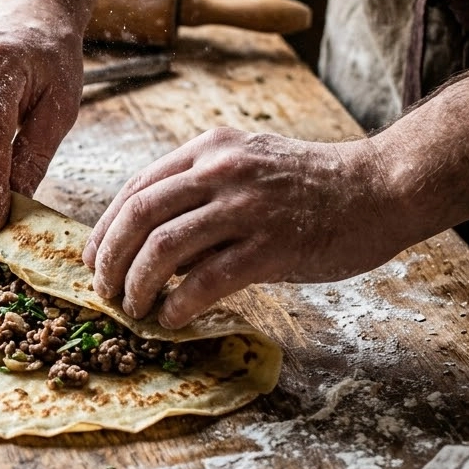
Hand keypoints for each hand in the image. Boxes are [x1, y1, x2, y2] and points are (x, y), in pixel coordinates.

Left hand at [83, 127, 401, 326]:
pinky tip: (172, 318)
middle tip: (102, 290)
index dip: (104, 228)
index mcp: (208, 150)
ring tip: (133, 308)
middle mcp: (220, 171)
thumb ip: (198, 191)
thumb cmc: (308, 184)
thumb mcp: (245, 165)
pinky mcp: (271, 245)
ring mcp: (246, 207)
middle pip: (139, 215)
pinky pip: (207, 280)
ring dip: (137, 285)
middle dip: (109, 258)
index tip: (91, 258)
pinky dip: (179, 304)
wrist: (377, 188)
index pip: (136, 188)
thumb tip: (145, 240)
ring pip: (164, 248)